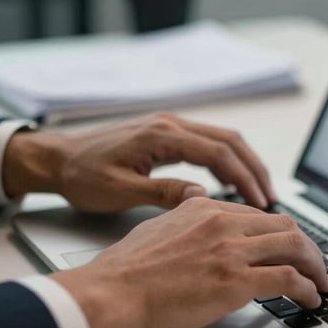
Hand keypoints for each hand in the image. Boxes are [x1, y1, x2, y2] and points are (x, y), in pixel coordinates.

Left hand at [2, 112, 276, 210]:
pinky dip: (227, 163)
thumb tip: (202, 198)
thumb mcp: (119, 191)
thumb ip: (162, 192)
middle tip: (271, 199)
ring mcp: (170, 126)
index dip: (244, 178)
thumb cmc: (82, 175)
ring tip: (258, 194)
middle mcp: (171, 124)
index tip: (261, 202)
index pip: (218, 153)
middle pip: (230, 141)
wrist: (57, 158)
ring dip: (244, 165)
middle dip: (254, 169)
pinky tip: (231, 184)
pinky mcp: (167, 134)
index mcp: (161, 135)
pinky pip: (208, 144)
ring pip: (223, 140)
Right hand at [51, 197, 327, 327]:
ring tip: (320, 283)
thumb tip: (196, 205)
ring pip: (295, 247)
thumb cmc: (123, 271)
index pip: (259, 215)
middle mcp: (222, 222)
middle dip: (306, 247)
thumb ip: (182, 214)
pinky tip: (309, 298)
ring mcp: (230, 250)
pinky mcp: (235, 281)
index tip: (288, 248)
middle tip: (313, 265)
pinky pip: (288, 279)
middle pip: (285, 226)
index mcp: (204, 207)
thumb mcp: (156, 226)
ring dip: (315, 267)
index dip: (280, 233)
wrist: (107, 296)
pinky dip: (307, 288)